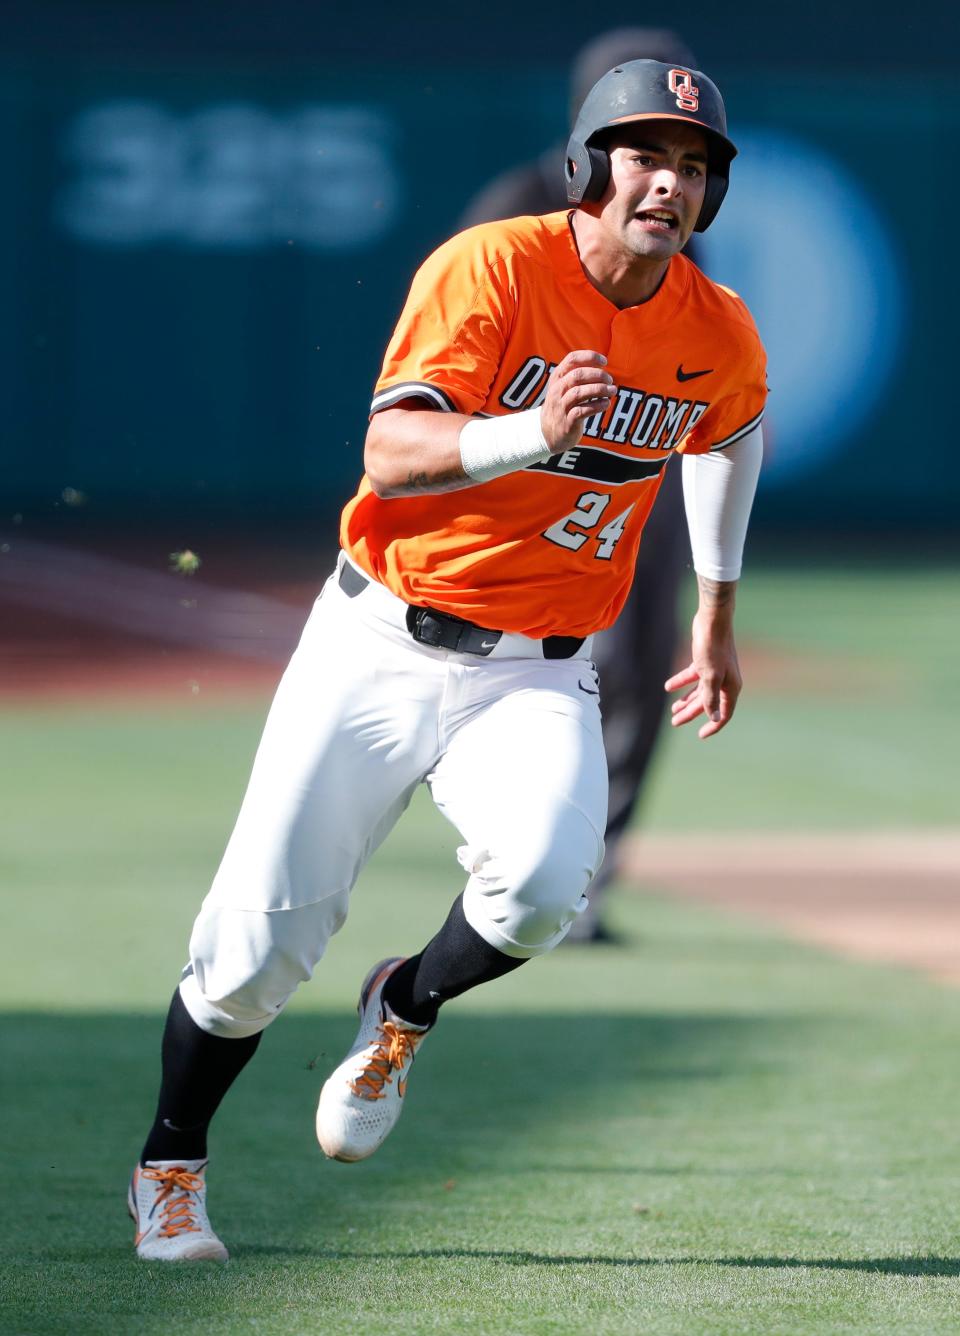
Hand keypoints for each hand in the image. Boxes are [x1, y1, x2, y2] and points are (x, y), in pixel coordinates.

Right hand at [540, 350, 615, 453]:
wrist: (548, 433)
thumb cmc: (563, 406)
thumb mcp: (564, 388)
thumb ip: (578, 376)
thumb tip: (602, 368)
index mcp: (557, 378)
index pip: (572, 359)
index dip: (590, 357)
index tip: (605, 362)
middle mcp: (557, 390)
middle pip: (577, 375)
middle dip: (598, 375)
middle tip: (610, 380)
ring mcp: (561, 406)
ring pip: (579, 392)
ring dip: (599, 389)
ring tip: (612, 391)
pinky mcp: (567, 421)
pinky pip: (582, 411)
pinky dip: (596, 406)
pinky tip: (606, 404)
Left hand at [665, 610, 742, 739]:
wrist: (712, 620)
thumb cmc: (713, 648)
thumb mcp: (710, 676)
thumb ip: (711, 698)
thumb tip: (715, 718)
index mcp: (731, 687)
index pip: (724, 713)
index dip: (713, 726)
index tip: (700, 735)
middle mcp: (725, 680)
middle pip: (707, 703)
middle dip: (691, 713)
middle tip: (674, 722)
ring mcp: (715, 671)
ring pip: (699, 691)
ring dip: (686, 700)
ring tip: (672, 709)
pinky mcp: (705, 661)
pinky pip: (693, 676)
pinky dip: (681, 682)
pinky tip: (668, 686)